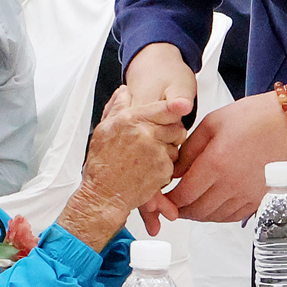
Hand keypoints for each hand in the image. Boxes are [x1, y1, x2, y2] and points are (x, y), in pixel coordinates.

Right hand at [58, 87, 192, 249]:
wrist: (104, 195)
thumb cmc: (101, 165)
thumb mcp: (104, 129)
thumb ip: (117, 107)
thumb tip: (124, 92)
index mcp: (129, 120)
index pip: (162, 108)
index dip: (176, 106)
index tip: (185, 105)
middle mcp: (144, 134)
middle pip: (176, 126)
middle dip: (170, 132)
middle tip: (157, 139)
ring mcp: (155, 153)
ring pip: (176, 145)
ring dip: (167, 150)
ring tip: (147, 157)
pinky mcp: (163, 170)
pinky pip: (172, 163)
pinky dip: (164, 166)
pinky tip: (148, 170)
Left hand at [167, 92, 286, 224]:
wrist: (285, 123)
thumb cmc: (251, 118)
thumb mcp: (211, 124)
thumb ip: (189, 149)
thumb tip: (174, 171)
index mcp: (216, 163)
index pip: (184, 194)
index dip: (169, 200)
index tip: (163, 197)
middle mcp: (232, 183)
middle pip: (197, 210)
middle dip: (180, 209)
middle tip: (173, 203)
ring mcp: (247, 194)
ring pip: (214, 217)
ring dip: (198, 214)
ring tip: (190, 205)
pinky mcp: (258, 199)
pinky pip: (232, 217)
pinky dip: (217, 215)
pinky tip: (211, 206)